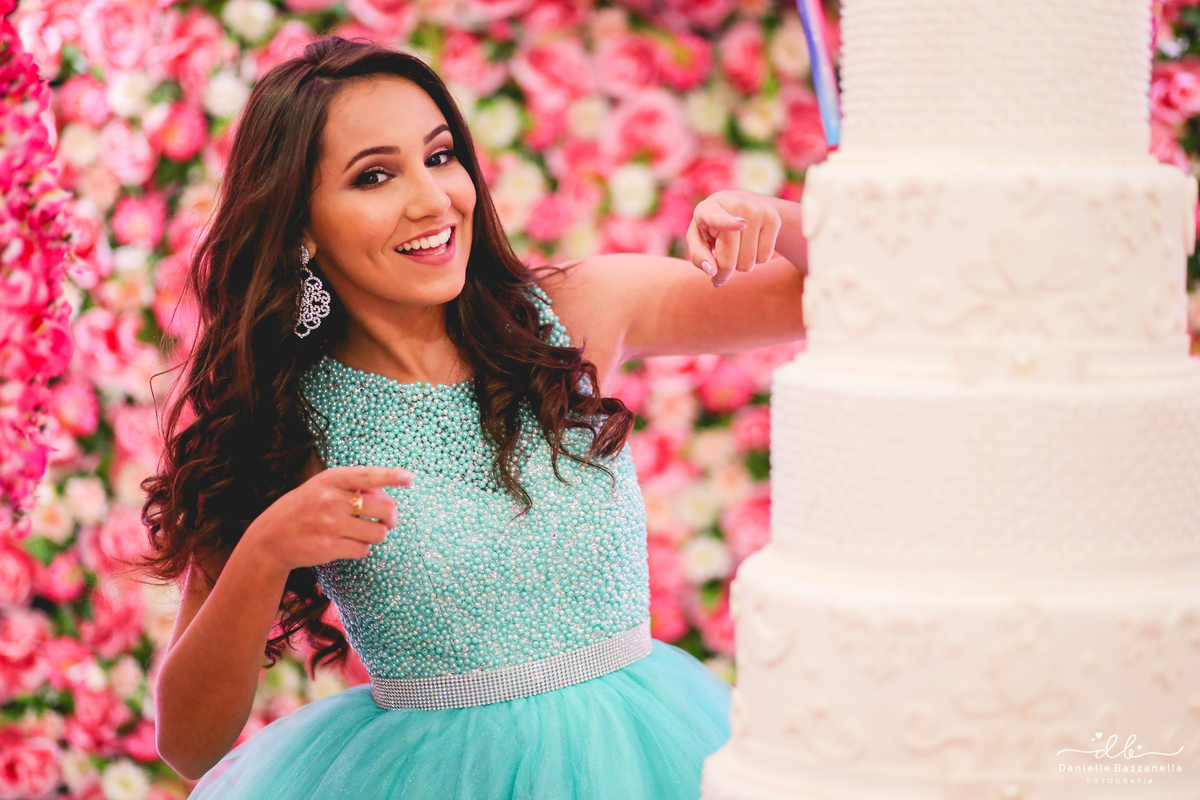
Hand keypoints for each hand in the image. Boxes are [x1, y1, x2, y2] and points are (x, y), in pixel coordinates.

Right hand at [242, 465, 412, 575]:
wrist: (270, 539)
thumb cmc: (304, 509)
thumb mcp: (322, 487)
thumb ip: (351, 487)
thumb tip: (388, 496)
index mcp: (331, 479)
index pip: (367, 475)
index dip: (390, 476)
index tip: (408, 478)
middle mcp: (331, 499)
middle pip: (384, 508)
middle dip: (392, 517)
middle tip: (389, 520)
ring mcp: (330, 524)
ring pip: (378, 532)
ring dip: (377, 534)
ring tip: (364, 532)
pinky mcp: (330, 547)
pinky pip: (364, 550)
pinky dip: (362, 548)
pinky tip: (348, 544)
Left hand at [687, 190, 782, 287]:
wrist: (744, 204)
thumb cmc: (713, 227)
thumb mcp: (698, 238)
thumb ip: (698, 255)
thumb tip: (712, 271)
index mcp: (709, 209)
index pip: (718, 217)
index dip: (729, 222)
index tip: (741, 225)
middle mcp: (735, 205)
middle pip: (730, 258)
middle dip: (724, 269)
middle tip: (720, 260)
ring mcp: (757, 211)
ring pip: (748, 263)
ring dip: (741, 264)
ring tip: (737, 245)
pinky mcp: (773, 219)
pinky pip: (764, 258)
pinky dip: (756, 259)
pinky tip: (752, 243)